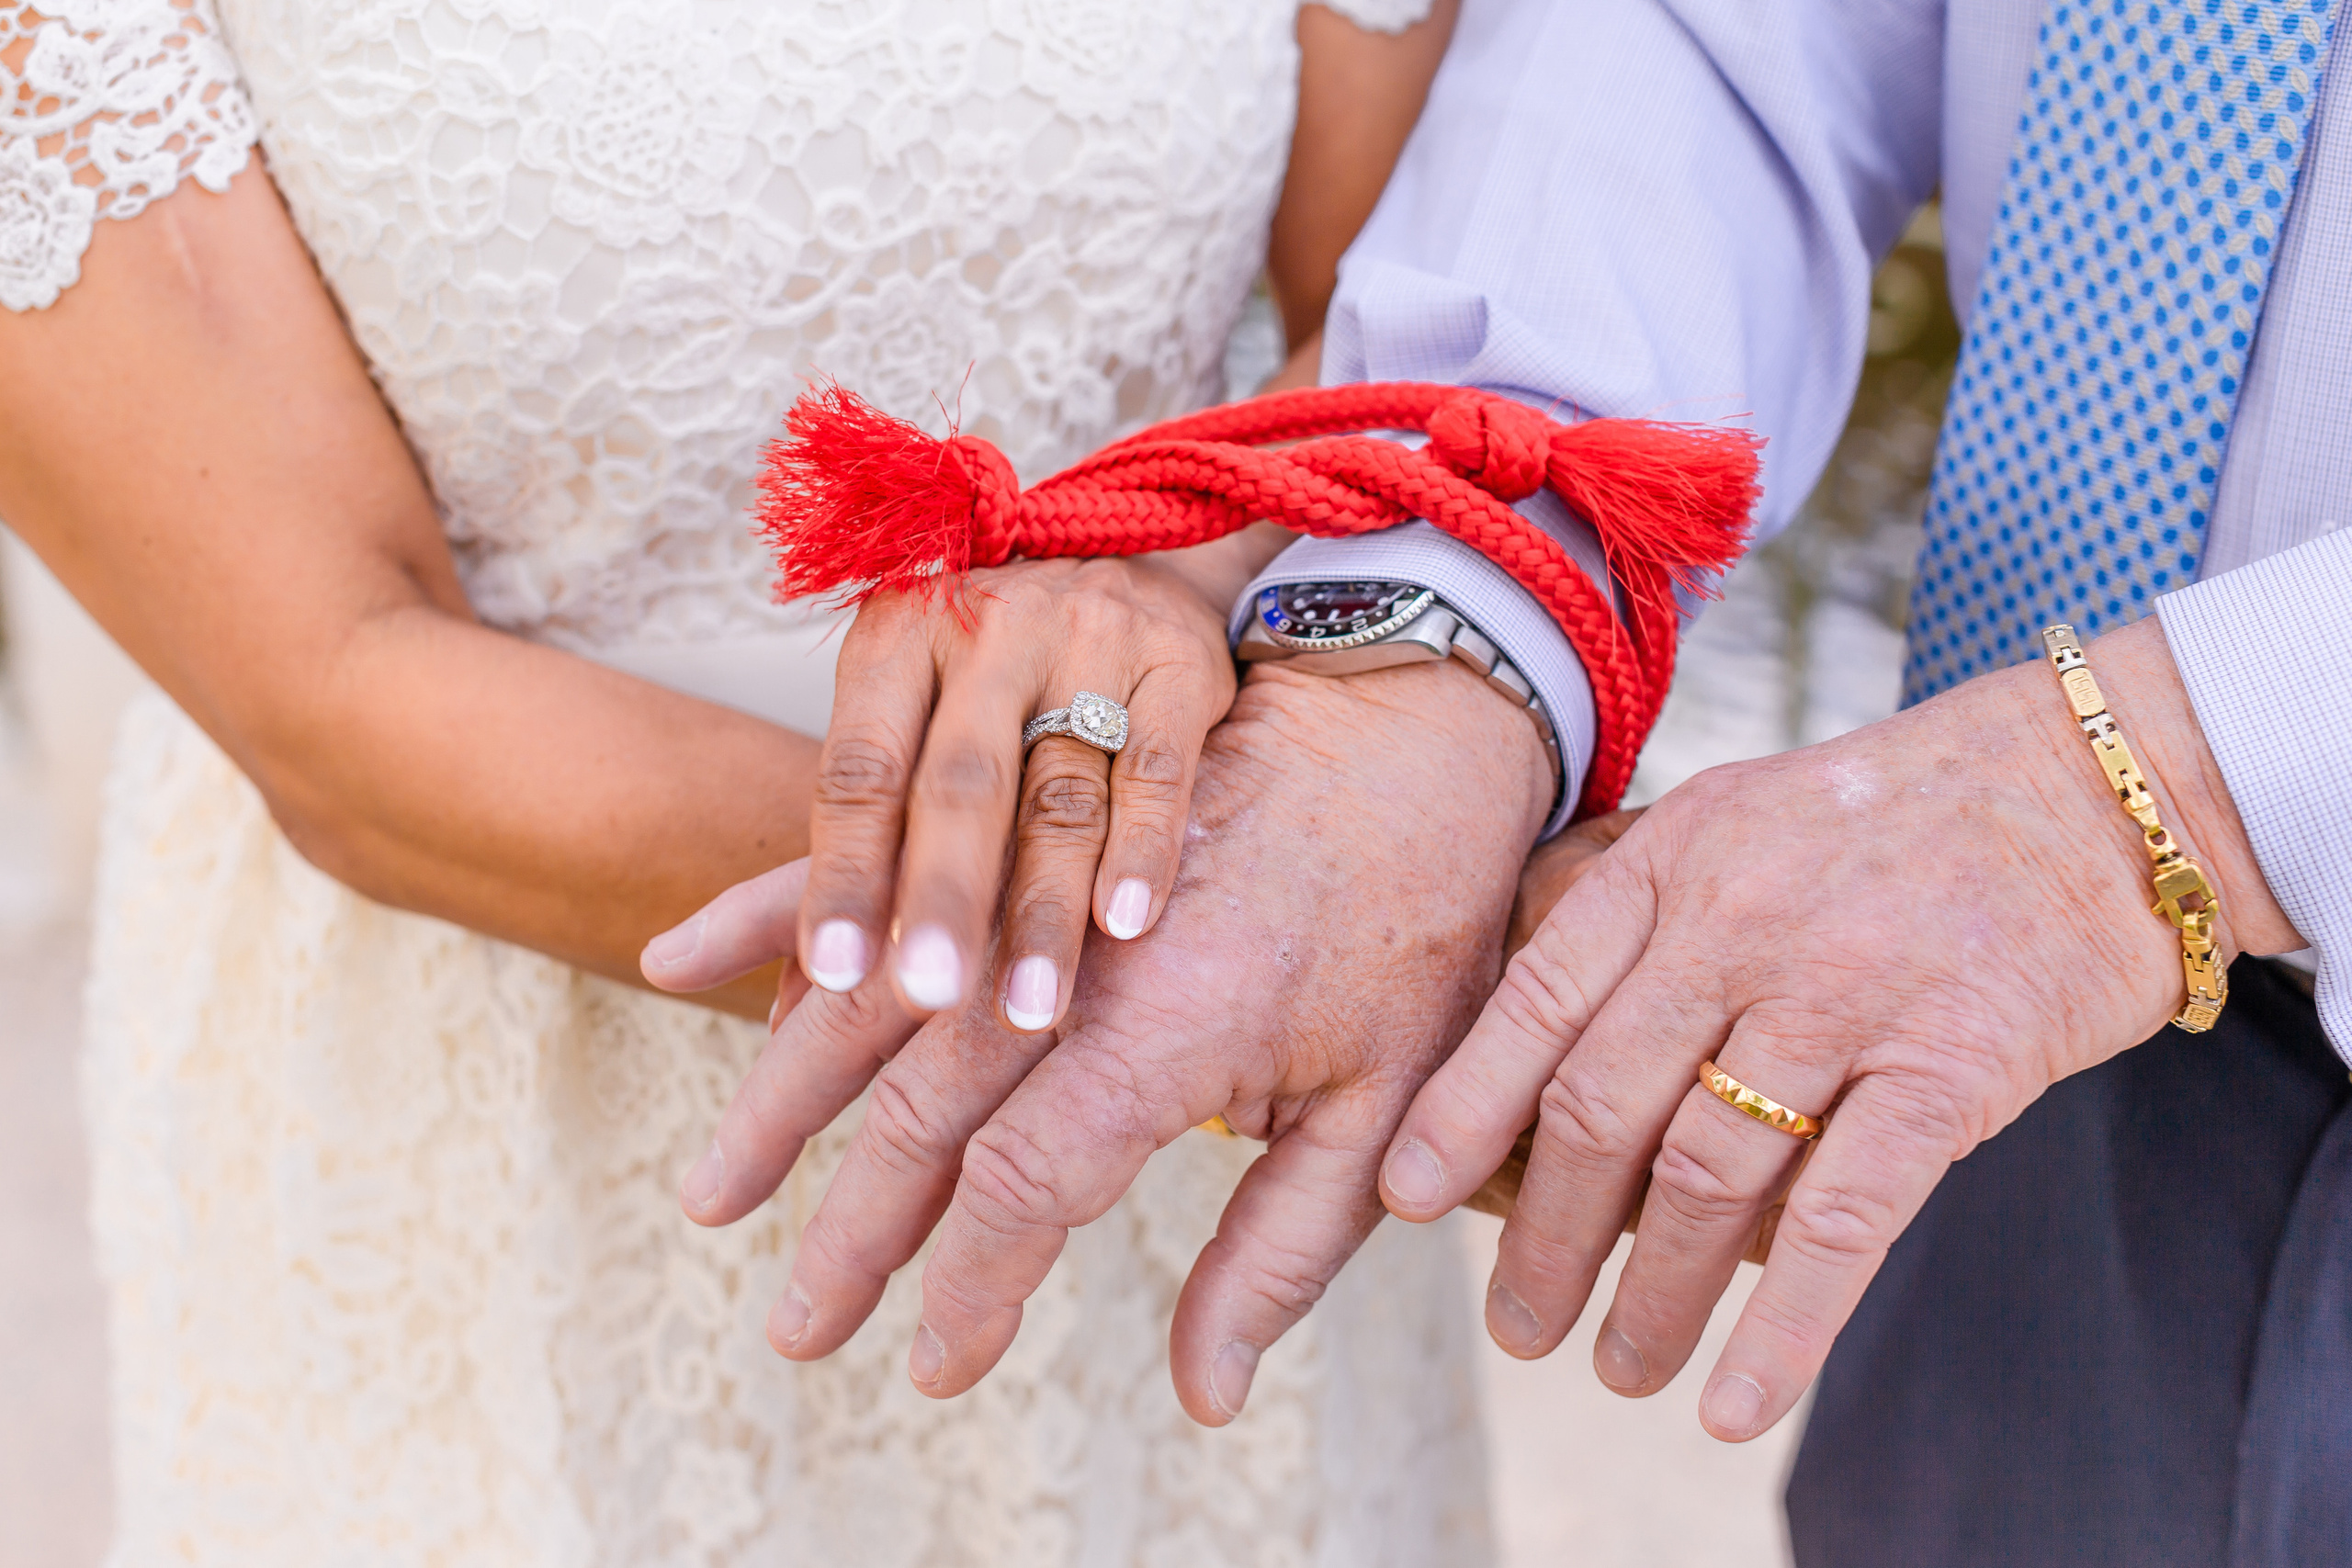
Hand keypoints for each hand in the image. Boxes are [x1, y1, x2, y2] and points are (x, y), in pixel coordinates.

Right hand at [659, 660, 1553, 1422]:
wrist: (1415, 730)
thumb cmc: (1417, 930)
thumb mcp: (1387, 1109)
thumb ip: (1282, 1252)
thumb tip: (1207, 1396)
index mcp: (1171, 1032)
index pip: (1030, 1182)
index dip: (973, 1284)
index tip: (934, 1363)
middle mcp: (1073, 952)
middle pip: (924, 1106)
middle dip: (853, 1231)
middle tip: (798, 1331)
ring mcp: (1025, 869)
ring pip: (869, 993)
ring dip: (778, 1101)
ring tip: (713, 1195)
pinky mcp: (1005, 806)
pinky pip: (867, 860)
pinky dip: (769, 914)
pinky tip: (676, 961)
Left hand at [792, 544, 1277, 1035]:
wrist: (1136, 555)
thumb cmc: (992, 673)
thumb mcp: (907, 716)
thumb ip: (850, 854)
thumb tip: (784, 1010)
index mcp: (897, 639)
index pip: (859, 770)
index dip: (844, 872)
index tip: (835, 975)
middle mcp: (989, 632)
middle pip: (959, 784)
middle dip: (943, 899)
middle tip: (928, 998)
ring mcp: (1089, 641)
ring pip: (1061, 792)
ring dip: (1045, 909)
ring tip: (1029, 1010)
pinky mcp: (1177, 662)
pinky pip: (1157, 767)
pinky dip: (1143, 849)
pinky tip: (1126, 925)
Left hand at [1379, 616, 2298, 1440]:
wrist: (2089, 791)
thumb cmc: (1891, 822)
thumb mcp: (1737, 821)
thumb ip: (1643, 919)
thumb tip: (1537, 1061)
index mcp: (1673, 861)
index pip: (1535, 1002)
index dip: (1459, 1110)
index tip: (1405, 1197)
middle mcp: (1741, 921)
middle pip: (1602, 1109)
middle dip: (1546, 1239)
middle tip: (1519, 1324)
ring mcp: (1846, 991)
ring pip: (1707, 1178)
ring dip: (1653, 1298)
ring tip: (1619, 1368)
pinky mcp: (1950, 1061)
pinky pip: (1845, 1219)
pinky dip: (1784, 1330)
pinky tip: (1736, 1403)